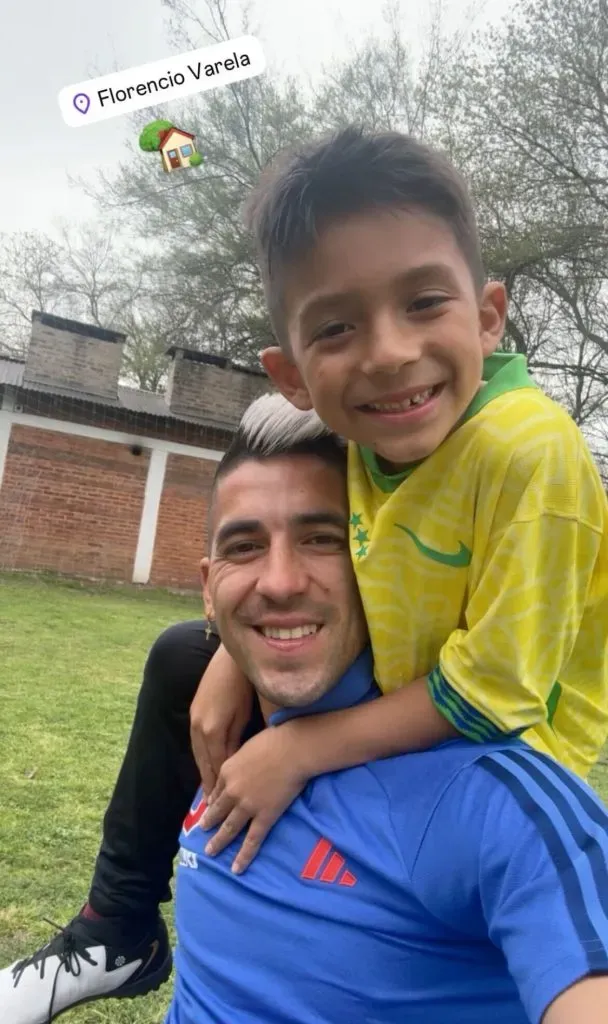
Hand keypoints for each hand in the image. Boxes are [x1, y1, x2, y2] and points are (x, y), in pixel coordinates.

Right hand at [189, 644, 252, 799]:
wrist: (231, 656)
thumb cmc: (246, 684)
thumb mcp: (249, 714)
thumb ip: (243, 740)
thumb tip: (242, 764)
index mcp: (213, 730)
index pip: (218, 766)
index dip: (221, 787)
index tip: (224, 805)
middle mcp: (199, 727)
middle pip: (204, 763)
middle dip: (209, 785)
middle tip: (212, 809)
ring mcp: (194, 718)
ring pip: (198, 753)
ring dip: (203, 771)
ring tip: (208, 792)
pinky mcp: (194, 710)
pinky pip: (196, 741)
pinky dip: (201, 756)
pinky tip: (207, 763)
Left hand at [200, 724, 310, 873]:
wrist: (292, 750)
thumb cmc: (273, 740)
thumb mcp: (247, 746)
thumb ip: (239, 760)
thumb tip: (240, 766)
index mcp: (227, 771)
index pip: (216, 790)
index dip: (212, 801)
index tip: (209, 808)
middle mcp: (232, 791)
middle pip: (218, 810)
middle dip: (209, 823)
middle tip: (203, 831)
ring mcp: (247, 806)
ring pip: (230, 828)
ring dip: (219, 841)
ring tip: (211, 852)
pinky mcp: (264, 817)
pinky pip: (252, 840)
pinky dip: (244, 855)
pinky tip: (237, 868)